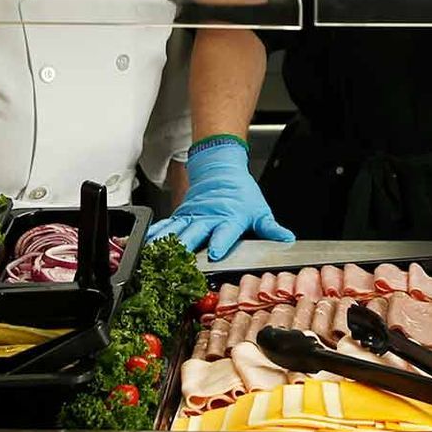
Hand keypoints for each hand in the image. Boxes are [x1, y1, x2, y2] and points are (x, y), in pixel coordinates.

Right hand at [145, 136, 294, 261]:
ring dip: (166, 244)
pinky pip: (166, 226)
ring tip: (155, 257)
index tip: (214, 252)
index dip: (220, 242)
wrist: (220, 168)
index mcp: (230, 218)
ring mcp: (192, 216)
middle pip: (195, 234)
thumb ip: (270, 228)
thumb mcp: (259, 210)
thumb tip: (287, 239)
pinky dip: (155, 235)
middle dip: (185, 249)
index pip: (225, 231)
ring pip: (177, 231)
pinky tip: (145, 244)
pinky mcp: (181, 216)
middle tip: (175, 263)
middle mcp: (209, 218)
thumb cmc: (241, 192)